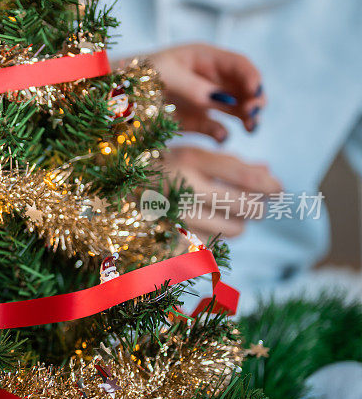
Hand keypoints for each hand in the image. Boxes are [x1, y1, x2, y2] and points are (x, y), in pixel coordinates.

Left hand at [143, 43, 265, 141]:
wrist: (112, 100)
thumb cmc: (135, 78)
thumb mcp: (163, 76)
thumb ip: (193, 87)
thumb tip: (224, 99)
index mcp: (203, 58)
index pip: (237, 64)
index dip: (251, 76)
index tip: (256, 92)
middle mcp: (209, 79)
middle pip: (243, 87)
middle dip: (253, 99)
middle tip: (255, 113)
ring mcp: (204, 102)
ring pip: (236, 109)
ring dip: (247, 118)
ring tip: (251, 128)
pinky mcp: (196, 123)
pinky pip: (217, 130)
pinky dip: (222, 135)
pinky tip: (221, 139)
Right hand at [162, 147, 281, 238]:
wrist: (118, 187)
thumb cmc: (163, 166)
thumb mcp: (194, 154)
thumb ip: (232, 163)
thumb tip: (268, 174)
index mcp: (190, 161)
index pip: (244, 177)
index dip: (269, 185)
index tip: (279, 189)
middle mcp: (184, 190)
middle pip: (245, 208)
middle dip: (257, 207)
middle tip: (254, 203)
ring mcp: (178, 218)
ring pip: (234, 230)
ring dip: (239, 223)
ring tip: (227, 214)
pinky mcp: (174, 239)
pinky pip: (216, 244)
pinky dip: (218, 236)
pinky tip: (209, 225)